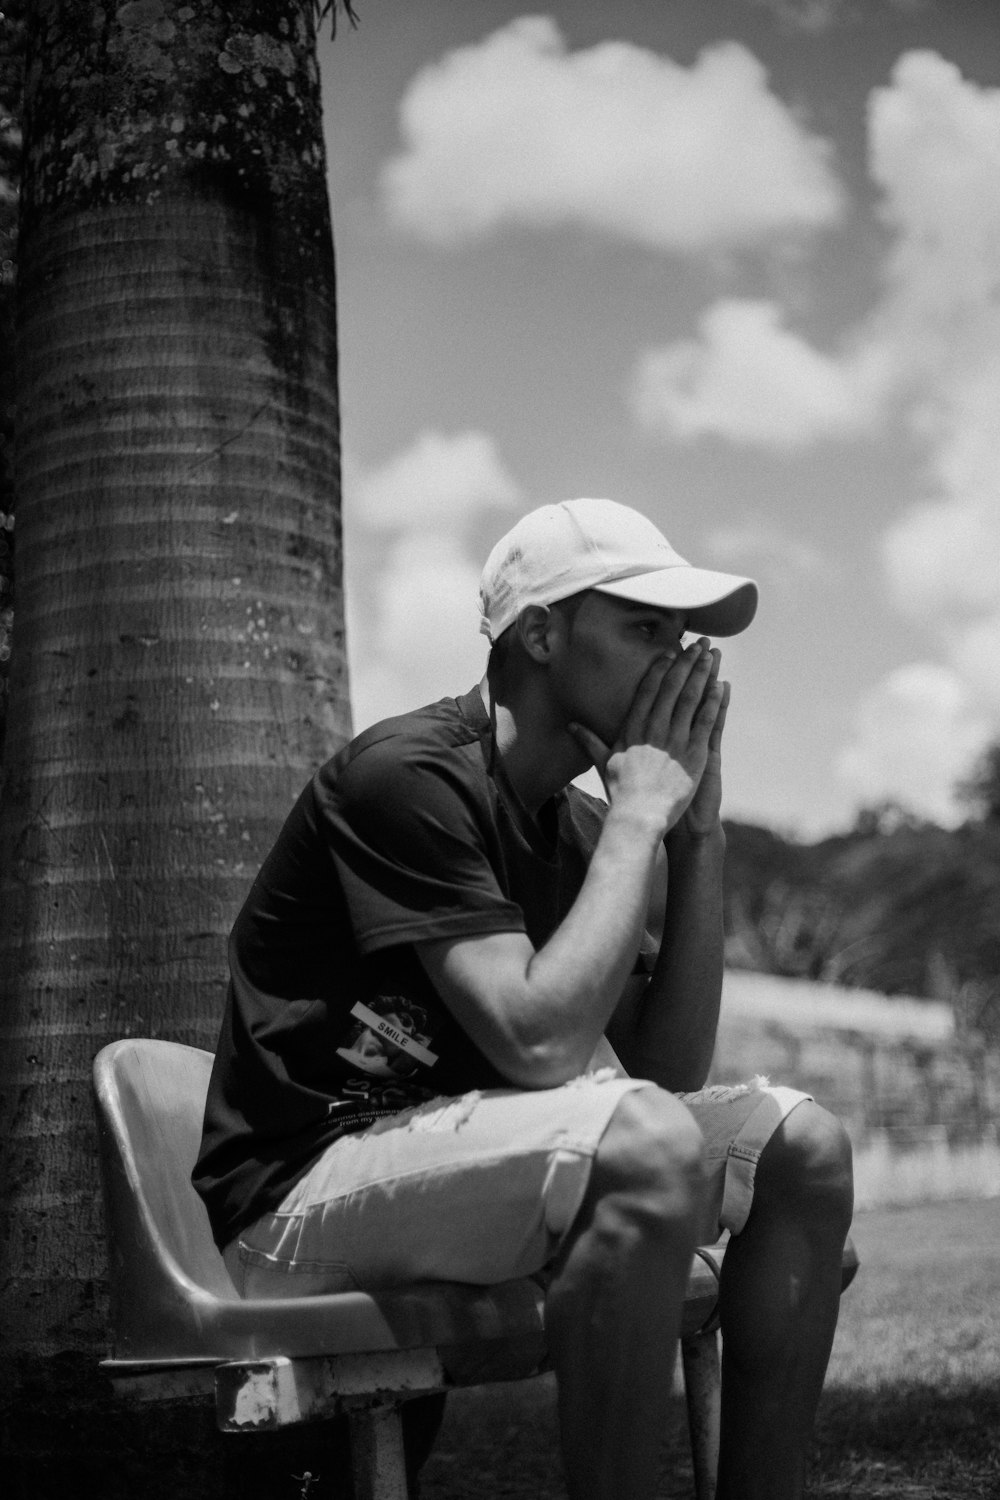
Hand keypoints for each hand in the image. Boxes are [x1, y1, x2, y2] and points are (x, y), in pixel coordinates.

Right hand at [569, 640, 726, 837]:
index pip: (647, 691)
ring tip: (711, 656)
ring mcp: (674, 741)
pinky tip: (722, 685)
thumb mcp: (604, 763)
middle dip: (686, 663)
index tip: (670, 653)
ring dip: (702, 674)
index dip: (660, 670)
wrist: (639, 817)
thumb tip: (571, 725)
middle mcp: (653, 730)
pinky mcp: (693, 755)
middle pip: (672, 688)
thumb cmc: (621, 793)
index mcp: (632, 729)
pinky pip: (706, 722)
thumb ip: (590, 741)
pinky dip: (714, 702)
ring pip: (691, 699)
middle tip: (698, 644)